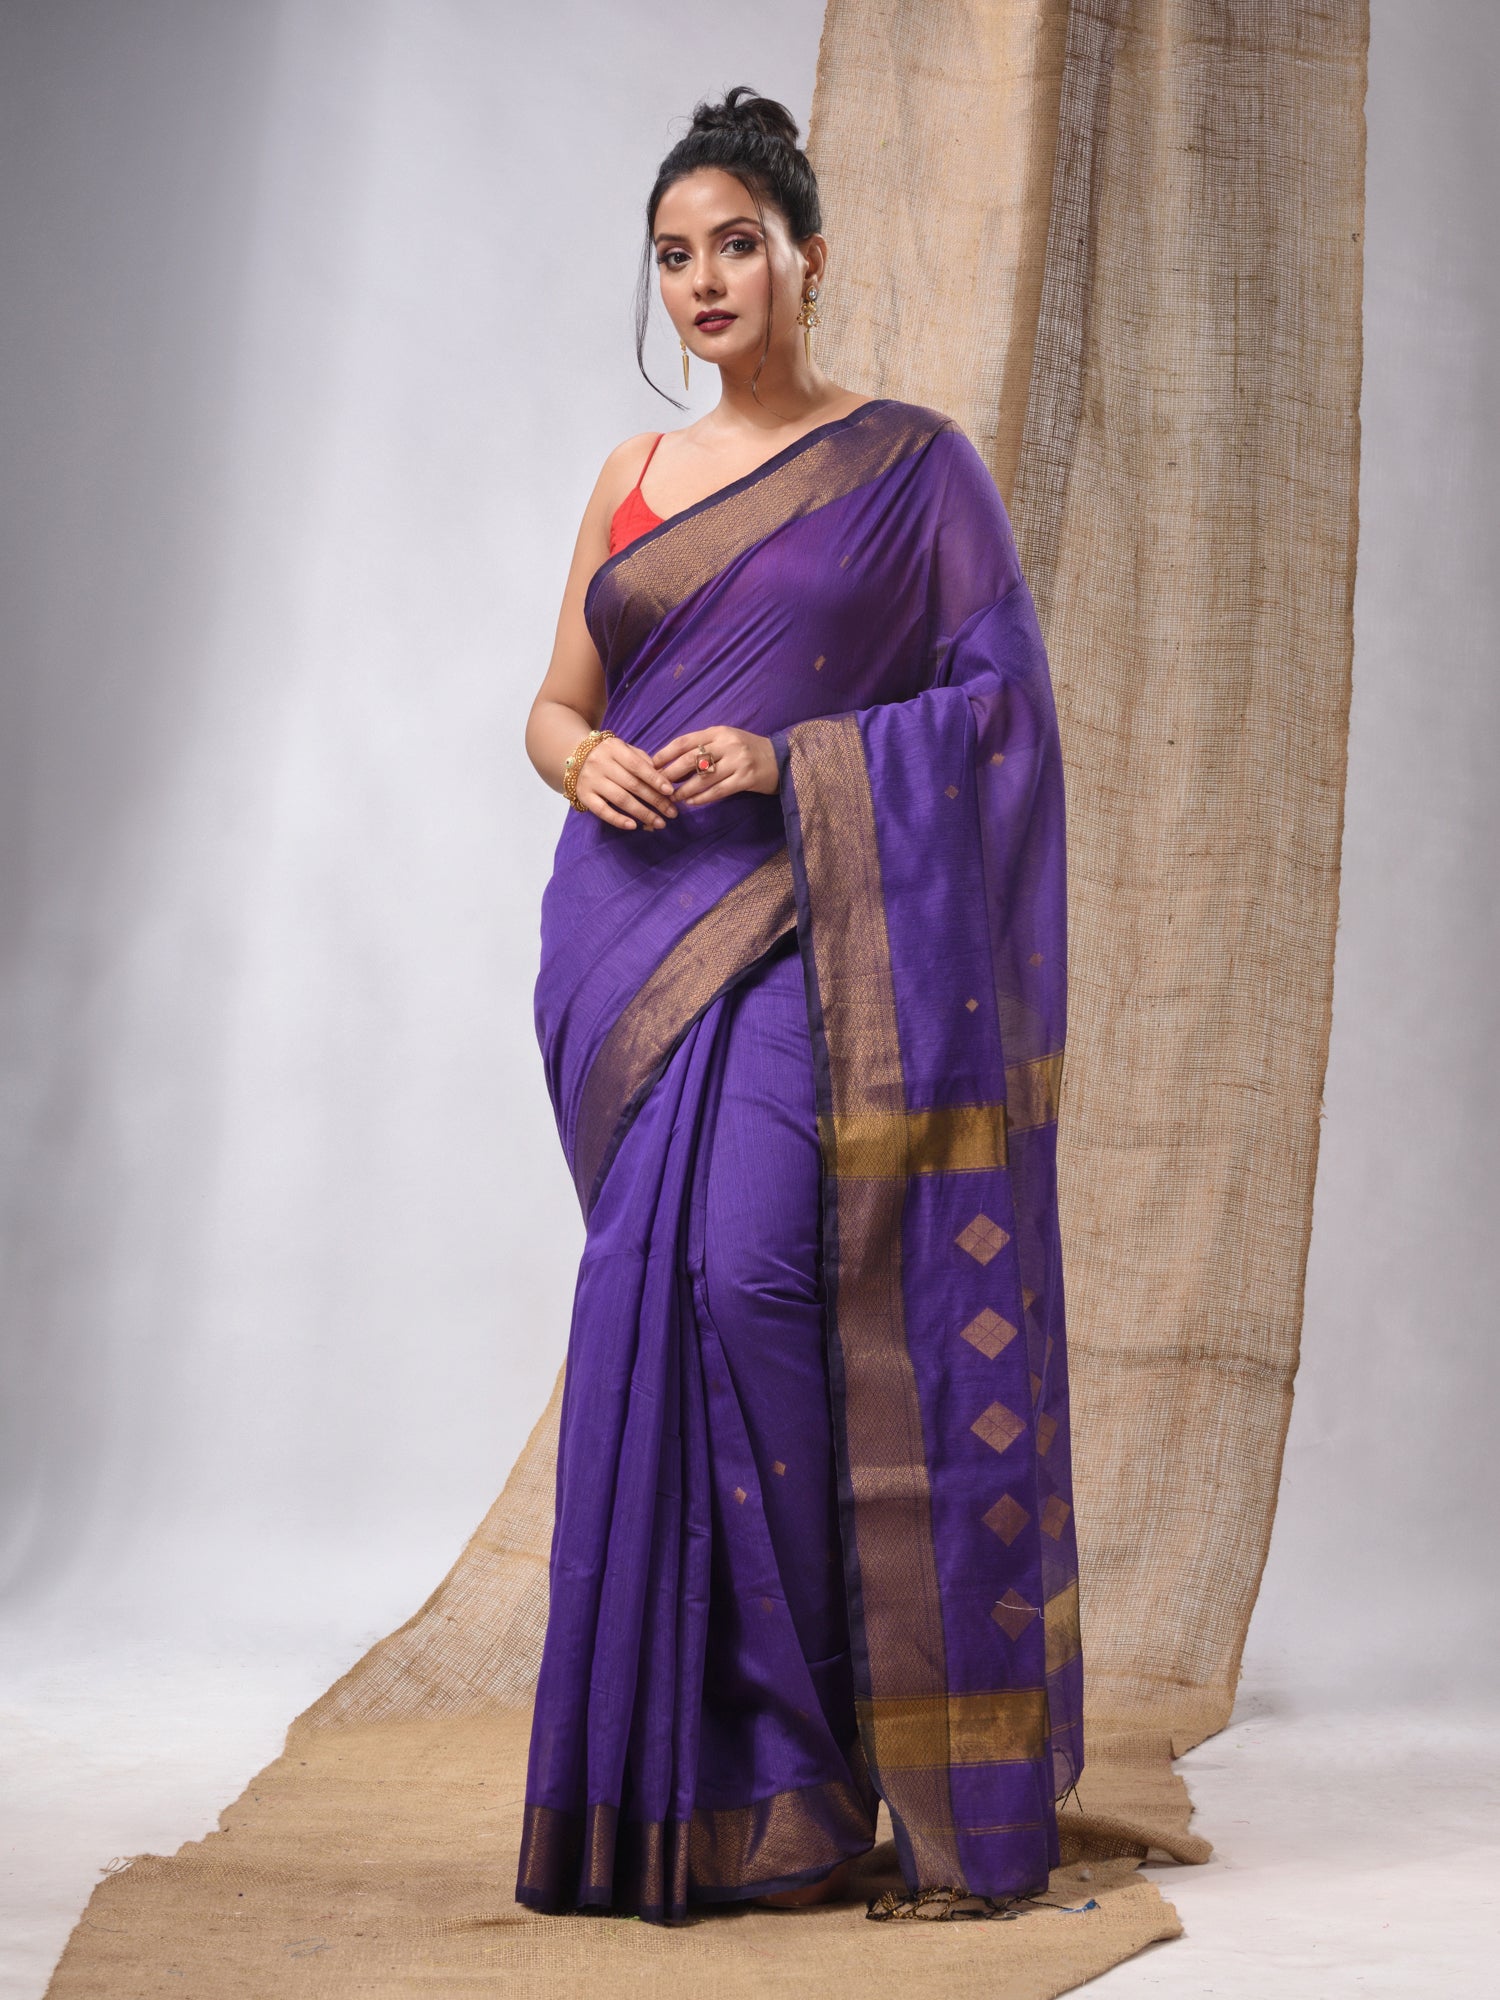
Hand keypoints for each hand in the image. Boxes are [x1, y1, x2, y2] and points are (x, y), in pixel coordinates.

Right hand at [574, 734, 678, 830]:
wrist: (574, 756)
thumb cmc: (609, 755)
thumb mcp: (624, 750)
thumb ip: (643, 761)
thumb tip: (664, 780)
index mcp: (614, 748)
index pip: (638, 765)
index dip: (655, 779)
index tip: (671, 792)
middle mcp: (601, 763)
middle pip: (632, 785)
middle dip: (655, 800)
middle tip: (671, 813)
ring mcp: (591, 780)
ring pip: (620, 799)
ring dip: (642, 813)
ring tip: (659, 823)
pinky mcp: (584, 795)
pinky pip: (602, 810)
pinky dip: (618, 819)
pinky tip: (634, 826)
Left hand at [651, 726, 777, 807]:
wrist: (780, 759)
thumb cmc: (747, 750)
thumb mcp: (725, 740)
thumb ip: (703, 747)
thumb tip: (673, 761)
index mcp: (718, 732)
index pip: (685, 741)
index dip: (666, 753)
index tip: (652, 765)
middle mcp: (727, 744)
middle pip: (691, 759)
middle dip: (671, 774)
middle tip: (658, 785)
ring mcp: (737, 761)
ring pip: (703, 778)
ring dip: (684, 790)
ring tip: (672, 798)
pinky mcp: (746, 778)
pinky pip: (718, 790)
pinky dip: (702, 798)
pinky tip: (692, 802)